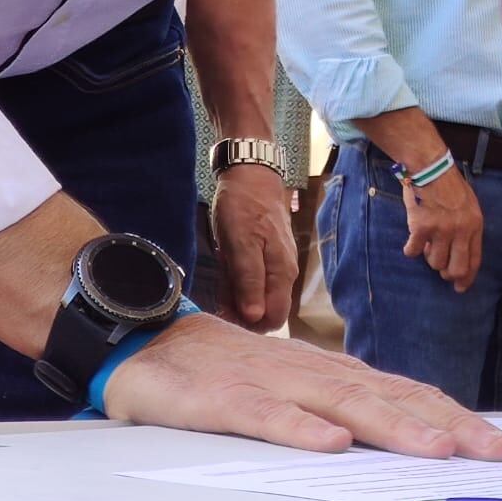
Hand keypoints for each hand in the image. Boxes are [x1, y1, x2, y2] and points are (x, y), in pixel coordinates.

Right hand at [104, 309, 501, 457]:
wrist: (150, 340)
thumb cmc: (225, 370)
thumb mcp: (291, 388)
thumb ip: (337, 406)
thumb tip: (398, 434)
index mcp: (328, 374)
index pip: (401, 392)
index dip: (449, 416)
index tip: (493, 441)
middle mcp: (310, 373)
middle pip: (386, 399)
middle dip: (442, 426)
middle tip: (489, 450)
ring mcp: (269, 383)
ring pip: (340, 404)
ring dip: (391, 426)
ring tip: (435, 448)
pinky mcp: (226, 399)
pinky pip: (267, 416)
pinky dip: (301, 428)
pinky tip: (330, 443)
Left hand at [211, 163, 297, 332]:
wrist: (251, 175)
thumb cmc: (244, 206)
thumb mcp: (240, 242)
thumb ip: (249, 280)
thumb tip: (255, 317)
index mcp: (281, 272)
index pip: (274, 318)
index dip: (251, 325)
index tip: (225, 319)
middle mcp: (283, 273)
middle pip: (267, 312)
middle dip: (243, 315)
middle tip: (218, 303)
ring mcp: (275, 265)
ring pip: (258, 298)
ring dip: (238, 300)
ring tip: (219, 287)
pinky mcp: (265, 258)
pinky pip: (254, 283)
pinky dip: (238, 286)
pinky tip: (225, 277)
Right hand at [402, 164, 483, 291]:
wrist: (430, 166)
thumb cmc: (449, 184)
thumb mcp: (469, 205)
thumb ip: (467, 228)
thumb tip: (459, 253)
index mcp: (474, 225)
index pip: (474, 260)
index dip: (467, 278)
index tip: (460, 287)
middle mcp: (460, 230)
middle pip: (456, 269)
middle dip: (447, 274)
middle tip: (440, 269)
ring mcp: (441, 229)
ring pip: (434, 262)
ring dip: (428, 256)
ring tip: (427, 241)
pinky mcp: (421, 227)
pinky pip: (413, 251)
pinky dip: (411, 248)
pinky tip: (412, 241)